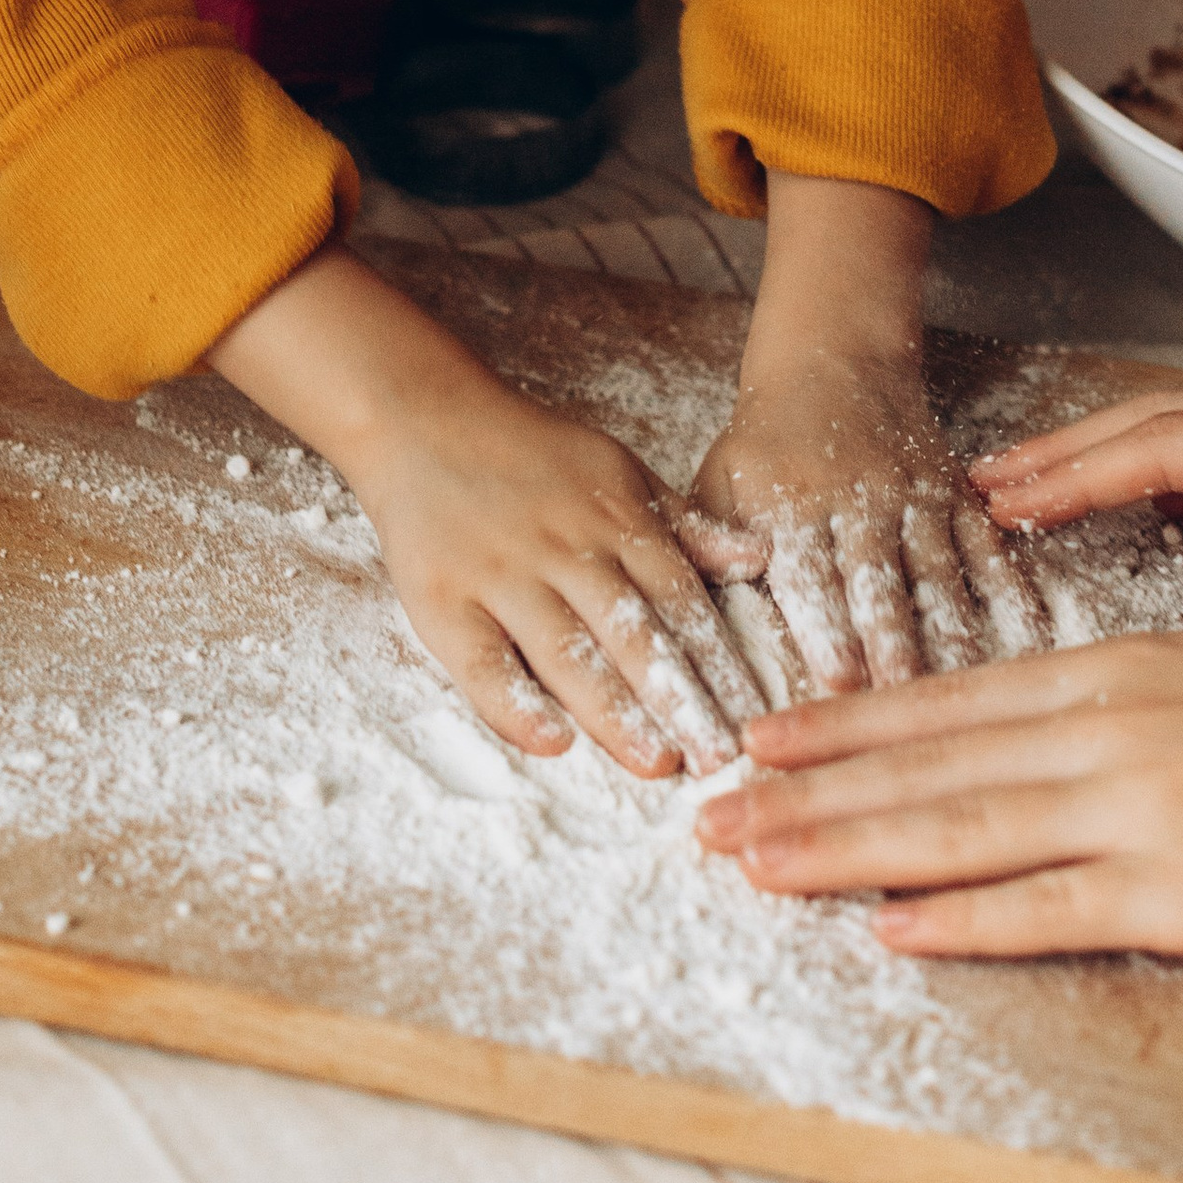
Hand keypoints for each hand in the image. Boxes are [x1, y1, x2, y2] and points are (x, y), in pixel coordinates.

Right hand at [210, 246, 766, 777]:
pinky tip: (551, 742)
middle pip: (633, 635)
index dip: (719, 661)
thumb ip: (684, 523)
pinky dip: (515, 704)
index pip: (680, 600)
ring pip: (568, 654)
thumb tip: (757, 559)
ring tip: (656, 763)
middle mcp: (565, 551)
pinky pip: (482, 663)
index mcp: (615, 519)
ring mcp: (503, 577)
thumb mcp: (619, 471)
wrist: (425, 418)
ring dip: (616, 713)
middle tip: (718, 759)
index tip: (753, 715)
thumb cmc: (532, 454)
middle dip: (681, 701)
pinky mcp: (445, 602)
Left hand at [695, 170, 1043, 692]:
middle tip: (901, 696)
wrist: (832, 358)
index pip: (808, 570)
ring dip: (950, 626)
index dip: (824, 623)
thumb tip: (703, 605)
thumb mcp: (721, 480)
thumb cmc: (765, 444)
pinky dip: (1009, 584)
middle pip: (878, 576)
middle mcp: (859, 499)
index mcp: (792, 503)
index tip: (835, 676)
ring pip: (936, 567)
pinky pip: (986, 541)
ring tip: (965, 683)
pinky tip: (1030, 629)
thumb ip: (711, 544)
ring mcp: (914, 496)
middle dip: (890, 638)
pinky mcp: (956, 494)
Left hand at [699, 625, 1182, 955]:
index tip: (759, 737)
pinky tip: (891, 922)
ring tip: (752, 862)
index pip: (945, 702)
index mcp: (1116, 669)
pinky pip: (1050, 909)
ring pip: (957, 831)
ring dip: (844, 849)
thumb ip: (1134, 691)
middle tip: (705, 813)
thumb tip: (1058, 718)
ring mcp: (1140, 809)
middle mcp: (1106, 729)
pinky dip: (962, 918)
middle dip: (805, 793)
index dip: (843, 725)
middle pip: (924, 766)